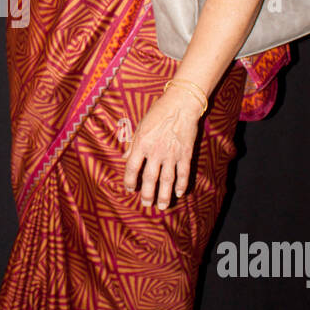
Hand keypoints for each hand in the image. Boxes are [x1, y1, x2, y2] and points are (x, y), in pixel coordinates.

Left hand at [122, 89, 201, 208]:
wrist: (181, 103)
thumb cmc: (158, 112)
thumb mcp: (140, 126)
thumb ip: (132, 144)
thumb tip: (123, 158)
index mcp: (141, 143)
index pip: (132, 168)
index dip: (129, 181)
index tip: (130, 189)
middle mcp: (155, 151)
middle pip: (150, 178)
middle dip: (147, 194)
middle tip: (146, 204)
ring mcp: (172, 154)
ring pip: (167, 180)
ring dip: (164, 195)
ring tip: (162, 206)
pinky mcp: (186, 153)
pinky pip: (183, 173)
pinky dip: (182, 184)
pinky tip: (179, 193)